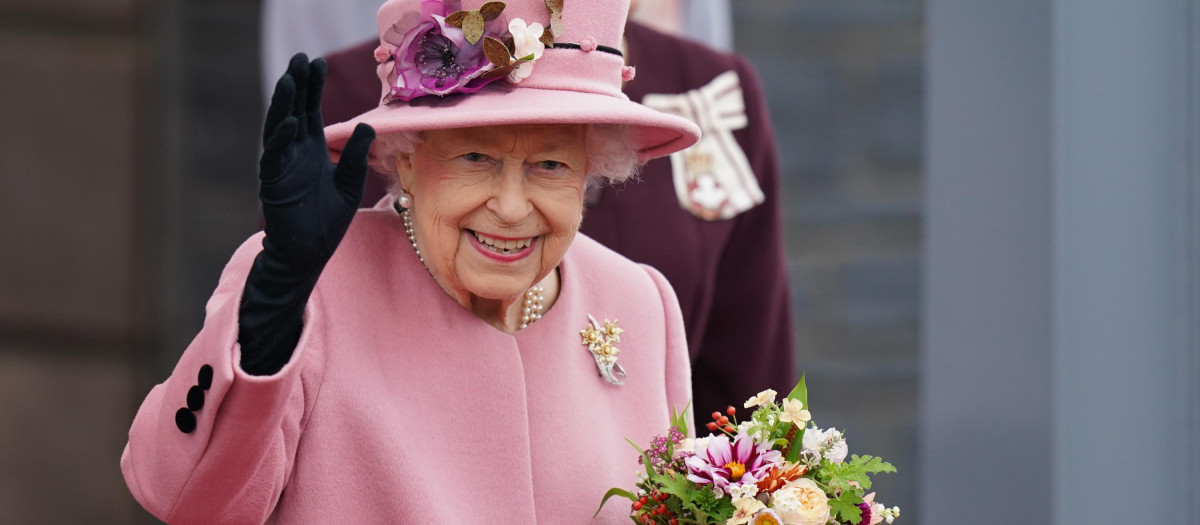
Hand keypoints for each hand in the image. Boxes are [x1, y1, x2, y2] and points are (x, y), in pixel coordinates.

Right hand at [238, 54, 373, 374]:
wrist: (308, 254)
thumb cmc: (326, 221)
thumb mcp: (349, 184)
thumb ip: (355, 156)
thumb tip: (367, 127)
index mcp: (311, 151)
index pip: (311, 112)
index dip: (313, 88)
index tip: (317, 63)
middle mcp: (294, 153)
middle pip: (294, 112)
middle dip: (298, 86)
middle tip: (301, 59)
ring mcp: (281, 167)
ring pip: (279, 128)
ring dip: (284, 105)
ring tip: (290, 79)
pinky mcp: (273, 184)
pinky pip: (274, 157)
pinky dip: (282, 139)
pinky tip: (290, 122)